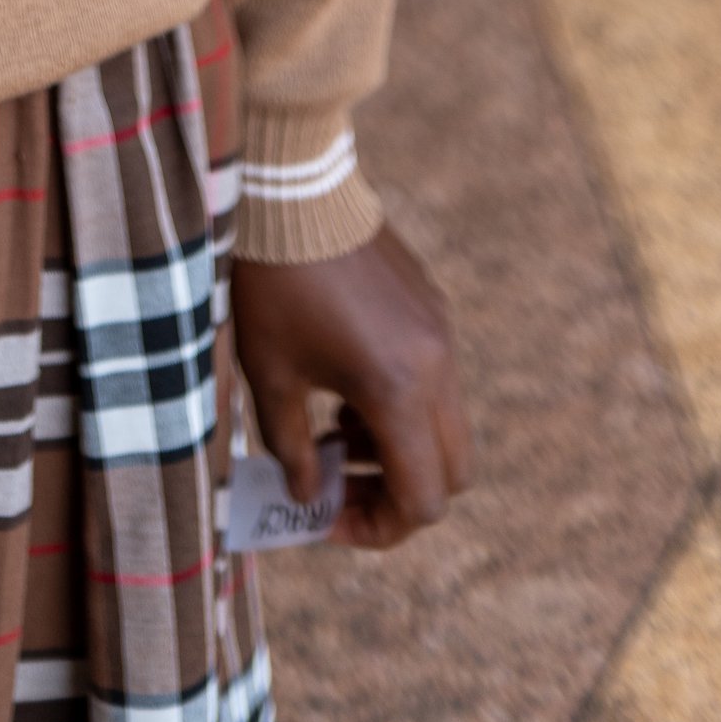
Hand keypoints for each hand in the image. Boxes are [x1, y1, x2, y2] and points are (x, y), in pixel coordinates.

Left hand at [231, 223, 469, 551]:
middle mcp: (436, 367)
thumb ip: (292, 452)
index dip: (377, 528)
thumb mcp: (270, 377)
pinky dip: (404, 402)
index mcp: (398, 392)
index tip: (328, 519)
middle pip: (450, 473)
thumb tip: (308, 499)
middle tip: (343, 487)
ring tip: (336, 431)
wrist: (289, 193)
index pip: (420, 501)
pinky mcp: (433, 305)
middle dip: (398, 494)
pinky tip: (349, 380)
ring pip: (446, 425)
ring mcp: (441, 332)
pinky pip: (437, 378)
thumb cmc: (272, 286)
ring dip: (401, 446)